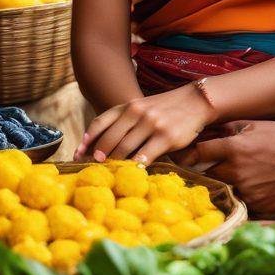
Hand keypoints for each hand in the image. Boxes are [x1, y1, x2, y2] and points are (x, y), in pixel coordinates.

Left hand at [75, 85, 212, 164]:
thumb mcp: (142, 107)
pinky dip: (135, 167)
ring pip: (124, 149)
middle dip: (99, 156)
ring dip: (115, 163)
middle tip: (94, 169)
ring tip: (111, 173)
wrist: (196, 101)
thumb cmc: (165, 108)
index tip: (79, 154)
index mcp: (129, 105)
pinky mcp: (165, 137)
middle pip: (109, 139)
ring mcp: (151, 124)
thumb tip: (102, 145)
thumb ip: (124, 120)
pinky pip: (144, 156)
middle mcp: (137, 113)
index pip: (100, 122)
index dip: (87, 140)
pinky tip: (132, 173)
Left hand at [191, 120, 274, 213]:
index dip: (190, 154)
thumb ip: (231, 128)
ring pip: (222, 190)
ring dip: (223, 185)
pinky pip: (239, 201)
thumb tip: (211, 130)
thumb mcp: (258, 125)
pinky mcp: (256, 205)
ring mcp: (245, 191)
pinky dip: (241, 195)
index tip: (186, 157)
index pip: (198, 153)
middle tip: (209, 168)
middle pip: (207, 175)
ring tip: (233, 179)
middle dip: (207, 171)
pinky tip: (251, 188)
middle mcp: (235, 172)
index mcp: (233, 149)